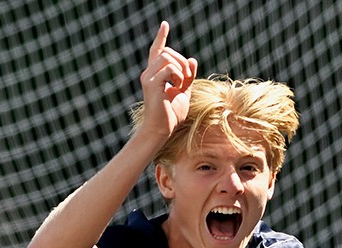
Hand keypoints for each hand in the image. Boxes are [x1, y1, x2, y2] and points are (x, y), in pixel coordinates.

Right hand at [138, 21, 196, 142]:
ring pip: (168, 57)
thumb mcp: (184, 91)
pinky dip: (178, 75)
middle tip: (188, 78)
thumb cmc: (171, 113)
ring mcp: (148, 77)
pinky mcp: (151, 84)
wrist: (161, 129)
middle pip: (167, 52)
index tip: (164, 25)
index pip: (157, 50)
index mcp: (155, 74)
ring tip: (183, 83)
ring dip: (181, 68)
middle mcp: (148, 73)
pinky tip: (178, 86)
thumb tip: (193, 60)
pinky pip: (169, 69)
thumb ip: (188, 76)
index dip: (161, 37)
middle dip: (182, 61)